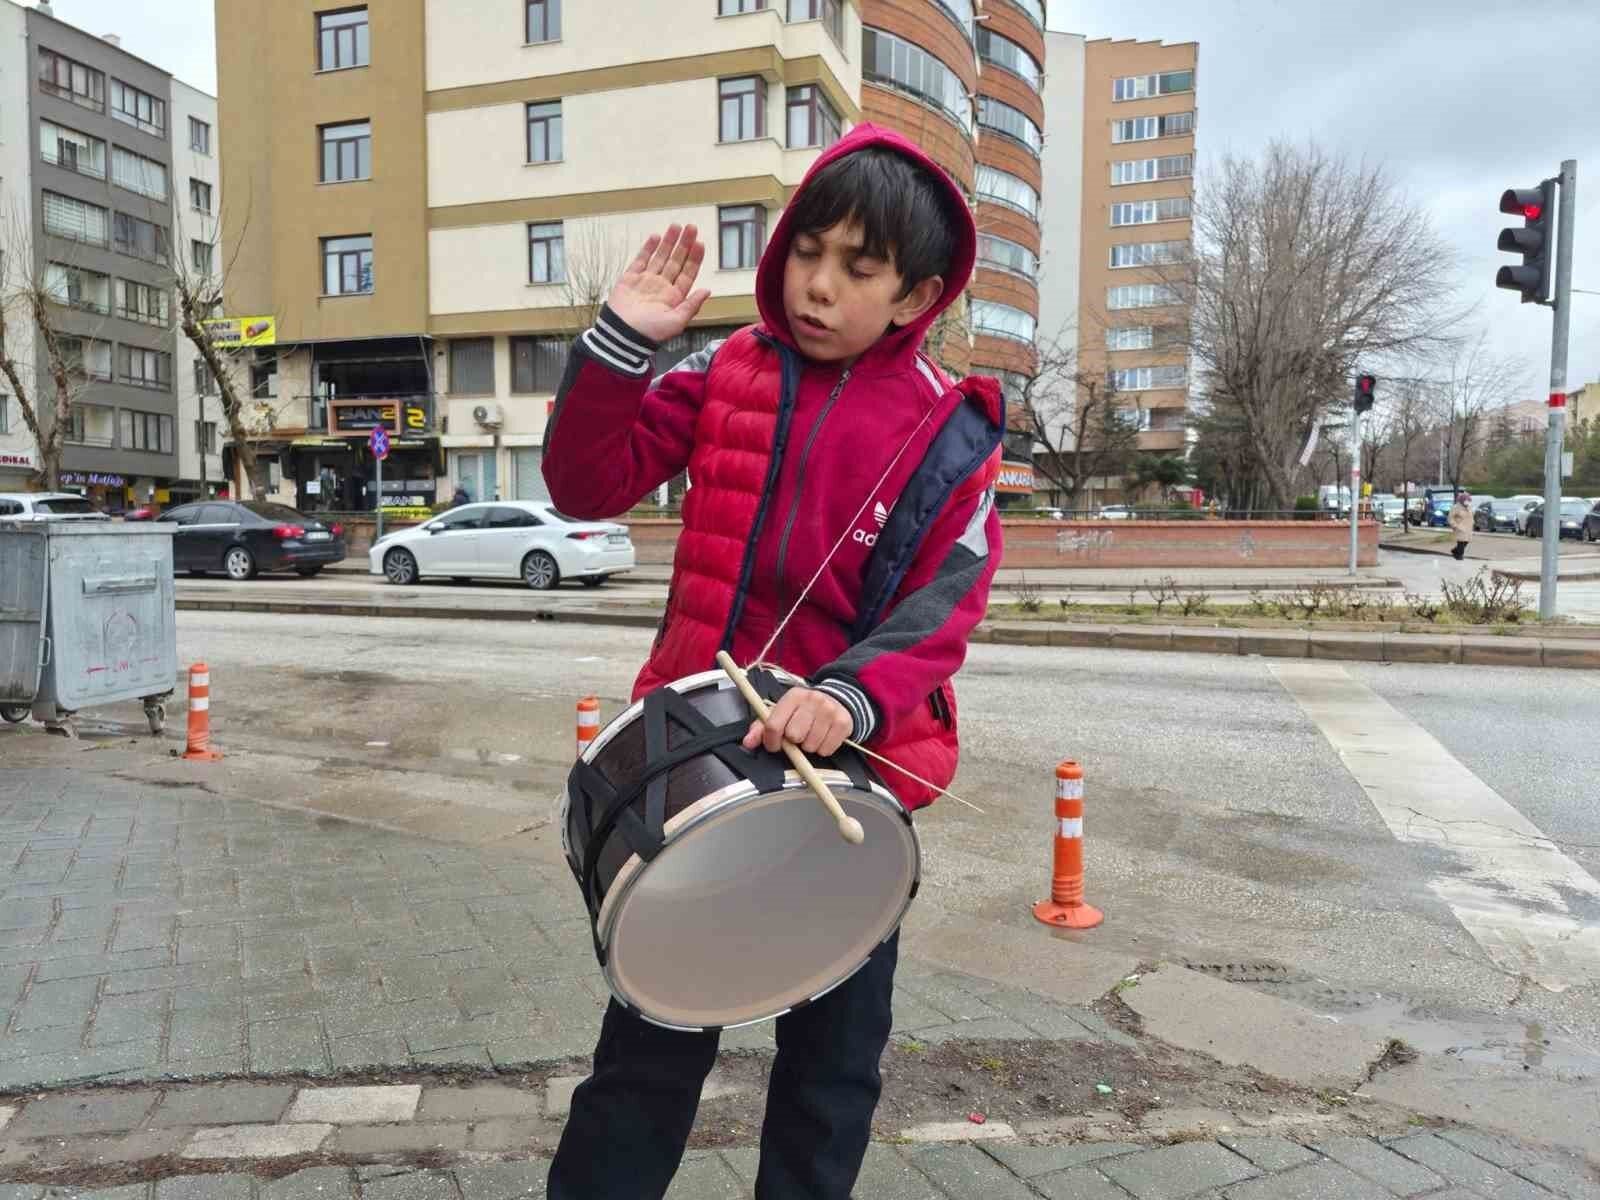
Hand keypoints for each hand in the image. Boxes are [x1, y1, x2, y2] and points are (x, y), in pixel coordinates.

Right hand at [608, 224, 712, 343]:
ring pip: (660, 257)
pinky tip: (656, 237)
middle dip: (684, 244)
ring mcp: (646, 281)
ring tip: (676, 227)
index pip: (688, 273)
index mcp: (674, 297)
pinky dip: (648, 249)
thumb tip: (707, 290)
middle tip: (691, 227)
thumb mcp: (676, 322)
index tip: (700, 243)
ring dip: (668, 242)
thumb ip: (692, 306)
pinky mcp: (630, 278)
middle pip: (676, 261)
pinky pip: (640, 260)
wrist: (621, 335)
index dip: (694, 258)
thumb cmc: (649, 333)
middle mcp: (662, 287)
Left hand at [742, 688, 851, 757]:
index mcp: (793, 696)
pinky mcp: (842, 722)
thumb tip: (748, 742)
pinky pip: (826, 749)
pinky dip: (822, 749)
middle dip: (793, 741)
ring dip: (808, 746)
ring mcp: (829, 710)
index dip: (771, 740)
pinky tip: (822, 737)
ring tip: (810, 735)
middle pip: (793, 736)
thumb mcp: (781, 712)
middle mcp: (812, 700)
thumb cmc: (803, 710)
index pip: (774, 724)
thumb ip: (761, 727)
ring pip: (810, 745)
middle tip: (797, 735)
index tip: (774, 744)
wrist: (836, 700)